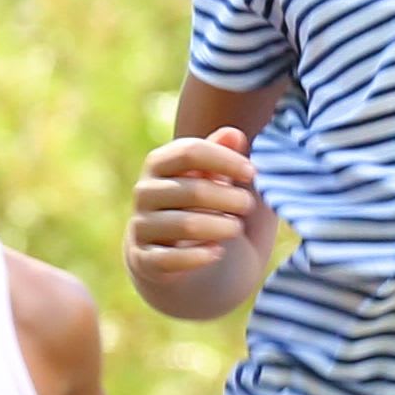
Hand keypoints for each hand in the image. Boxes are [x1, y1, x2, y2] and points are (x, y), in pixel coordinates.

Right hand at [129, 125, 274, 296]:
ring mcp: (141, 226)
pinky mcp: (143, 260)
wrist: (175, 257)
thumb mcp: (215, 180)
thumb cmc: (201, 208)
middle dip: (228, 198)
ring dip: (218, 227)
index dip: (225, 159)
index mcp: (159, 164)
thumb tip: (234, 135)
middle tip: (249, 205)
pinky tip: (217, 252)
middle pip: (191, 189)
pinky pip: (170, 258)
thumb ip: (223, 157)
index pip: (190, 151)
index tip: (252, 172)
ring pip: (184, 224)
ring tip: (236, 228)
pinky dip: (197, 256)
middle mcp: (144, 192)